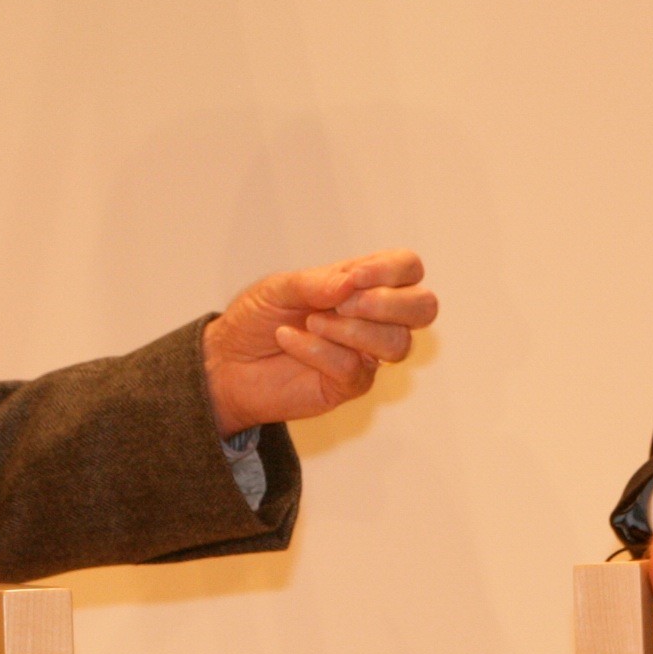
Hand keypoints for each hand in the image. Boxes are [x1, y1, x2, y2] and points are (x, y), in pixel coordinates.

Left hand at [201, 249, 436, 431]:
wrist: (227, 363)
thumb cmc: (257, 318)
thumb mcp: (279, 288)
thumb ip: (315, 282)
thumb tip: (351, 284)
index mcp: (363, 283)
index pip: (407, 268)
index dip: (392, 270)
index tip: (352, 278)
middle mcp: (374, 317)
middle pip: (425, 307)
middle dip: (391, 304)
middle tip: (346, 304)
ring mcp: (366, 353)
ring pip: (398, 344)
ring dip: (352, 330)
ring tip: (311, 322)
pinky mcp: (350, 385)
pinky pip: (354, 369)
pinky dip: (318, 351)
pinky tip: (290, 341)